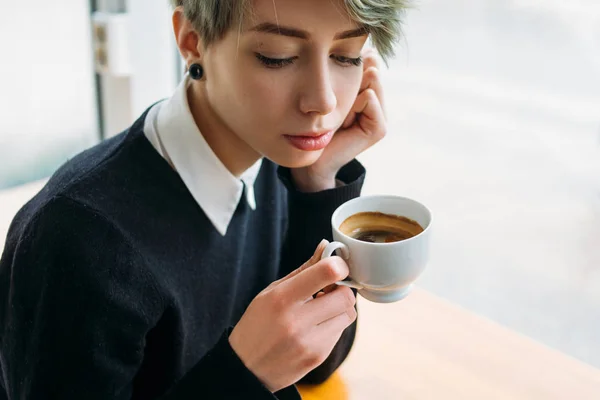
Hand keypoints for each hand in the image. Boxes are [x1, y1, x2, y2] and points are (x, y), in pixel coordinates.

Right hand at [228, 240, 356, 391]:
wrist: (245, 369)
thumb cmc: (256, 325)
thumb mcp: (271, 292)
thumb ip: (303, 270)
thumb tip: (326, 246)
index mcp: (282, 298)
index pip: (326, 273)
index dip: (339, 265)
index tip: (336, 266)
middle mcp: (297, 321)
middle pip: (345, 296)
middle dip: (341, 289)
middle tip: (329, 290)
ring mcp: (310, 342)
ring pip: (348, 314)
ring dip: (339, 308)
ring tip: (320, 310)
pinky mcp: (318, 357)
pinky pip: (341, 332)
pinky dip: (333, 325)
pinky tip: (315, 327)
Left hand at [291, 48, 386, 191]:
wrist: (312, 156)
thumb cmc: (315, 122)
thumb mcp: (333, 90)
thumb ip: (350, 72)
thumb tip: (371, 50)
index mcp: (367, 89)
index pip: (367, 60)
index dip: (347, 68)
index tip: (331, 89)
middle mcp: (377, 101)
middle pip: (370, 67)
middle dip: (350, 79)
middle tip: (336, 104)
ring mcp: (381, 115)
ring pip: (371, 80)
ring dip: (350, 94)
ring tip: (339, 115)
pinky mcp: (380, 128)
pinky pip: (370, 98)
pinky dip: (354, 104)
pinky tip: (345, 121)